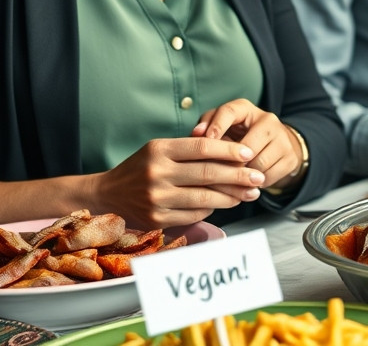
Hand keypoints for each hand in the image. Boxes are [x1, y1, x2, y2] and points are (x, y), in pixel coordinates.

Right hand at [91, 136, 261, 228]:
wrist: (109, 194)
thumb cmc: (142, 167)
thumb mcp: (160, 149)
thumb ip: (191, 150)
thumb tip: (234, 155)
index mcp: (159, 149)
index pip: (203, 147)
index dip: (230, 150)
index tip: (249, 153)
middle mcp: (157, 173)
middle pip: (208, 174)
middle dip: (238, 176)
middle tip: (258, 177)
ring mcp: (156, 198)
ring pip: (204, 198)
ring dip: (232, 196)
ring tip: (249, 193)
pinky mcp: (157, 219)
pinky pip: (194, 215)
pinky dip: (213, 209)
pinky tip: (225, 203)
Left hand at [193, 99, 303, 190]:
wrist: (276, 145)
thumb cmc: (238, 136)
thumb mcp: (222, 126)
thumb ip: (206, 126)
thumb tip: (196, 133)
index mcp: (246, 109)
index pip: (230, 111)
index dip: (216, 126)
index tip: (204, 141)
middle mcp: (267, 120)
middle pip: (245, 145)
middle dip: (229, 163)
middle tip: (215, 174)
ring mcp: (282, 139)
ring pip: (257, 164)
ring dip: (242, 176)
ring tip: (231, 180)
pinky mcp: (290, 157)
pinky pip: (268, 176)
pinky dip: (254, 184)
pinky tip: (247, 183)